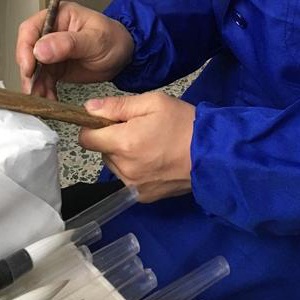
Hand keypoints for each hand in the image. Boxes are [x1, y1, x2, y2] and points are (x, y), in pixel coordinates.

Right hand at [16, 1, 133, 98]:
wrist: (125, 56)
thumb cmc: (114, 39)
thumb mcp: (95, 40)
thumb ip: (68, 44)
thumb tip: (40, 49)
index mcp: (58, 16)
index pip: (31, 29)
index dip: (25, 48)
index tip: (29, 66)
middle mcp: (51, 33)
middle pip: (28, 51)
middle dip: (29, 72)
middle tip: (33, 87)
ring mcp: (52, 51)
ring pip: (34, 69)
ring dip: (35, 85)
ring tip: (42, 98)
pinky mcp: (56, 68)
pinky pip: (44, 80)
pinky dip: (44, 91)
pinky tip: (49, 99)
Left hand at [79, 92, 195, 202]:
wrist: (213, 154)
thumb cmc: (184, 122)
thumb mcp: (153, 103)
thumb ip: (117, 105)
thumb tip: (88, 108)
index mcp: (123, 143)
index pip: (86, 139)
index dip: (94, 127)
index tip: (110, 121)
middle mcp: (123, 168)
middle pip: (102, 151)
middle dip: (113, 139)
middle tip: (139, 129)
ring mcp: (133, 185)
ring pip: (114, 165)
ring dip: (123, 155)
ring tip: (150, 145)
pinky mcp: (143, 196)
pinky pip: (127, 178)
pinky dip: (134, 169)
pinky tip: (154, 160)